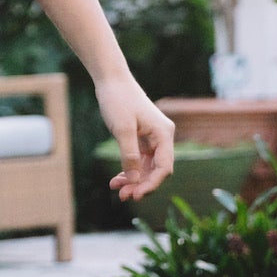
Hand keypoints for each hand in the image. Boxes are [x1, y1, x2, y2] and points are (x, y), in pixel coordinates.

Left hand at [96, 74, 174, 202]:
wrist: (111, 80)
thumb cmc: (118, 100)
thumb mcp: (122, 129)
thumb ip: (130, 156)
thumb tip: (135, 181)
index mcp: (164, 134)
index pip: (164, 167)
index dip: (151, 184)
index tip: (136, 195)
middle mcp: (162, 137)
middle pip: (157, 170)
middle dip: (141, 185)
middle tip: (123, 196)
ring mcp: (153, 138)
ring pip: (147, 168)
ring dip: (133, 180)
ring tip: (117, 190)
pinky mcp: (142, 138)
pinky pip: (139, 160)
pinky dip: (129, 170)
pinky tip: (116, 180)